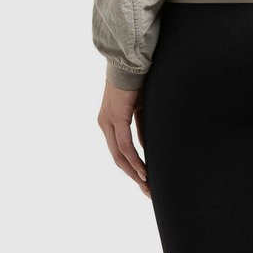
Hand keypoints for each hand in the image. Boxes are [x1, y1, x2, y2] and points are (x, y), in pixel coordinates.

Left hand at [97, 81, 150, 197]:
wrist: (132, 60)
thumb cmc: (138, 80)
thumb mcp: (141, 109)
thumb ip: (141, 128)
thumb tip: (145, 148)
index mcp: (109, 121)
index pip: (119, 151)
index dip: (132, 168)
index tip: (146, 181)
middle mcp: (104, 123)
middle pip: (117, 158)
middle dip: (133, 176)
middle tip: (147, 192)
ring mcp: (108, 121)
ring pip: (119, 156)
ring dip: (134, 173)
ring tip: (147, 187)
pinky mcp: (116, 117)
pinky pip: (124, 145)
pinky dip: (135, 160)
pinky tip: (144, 172)